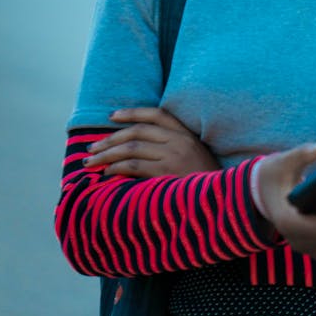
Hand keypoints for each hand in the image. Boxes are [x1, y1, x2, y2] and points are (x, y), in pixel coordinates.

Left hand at [83, 107, 218, 177]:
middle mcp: (180, 141)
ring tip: (90, 161)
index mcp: (187, 133)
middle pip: (138, 131)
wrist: (225, 202)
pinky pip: (134, 166)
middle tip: (91, 147)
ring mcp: (174, 156)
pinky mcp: (166, 174)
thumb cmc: (205, 183)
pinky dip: (116, 168)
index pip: (156, 114)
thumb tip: (138, 146)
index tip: (111, 116)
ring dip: (107, 154)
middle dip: (111, 138)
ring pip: (132, 148)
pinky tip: (106, 174)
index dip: (132, 112)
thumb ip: (174, 146)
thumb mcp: (195, 157)